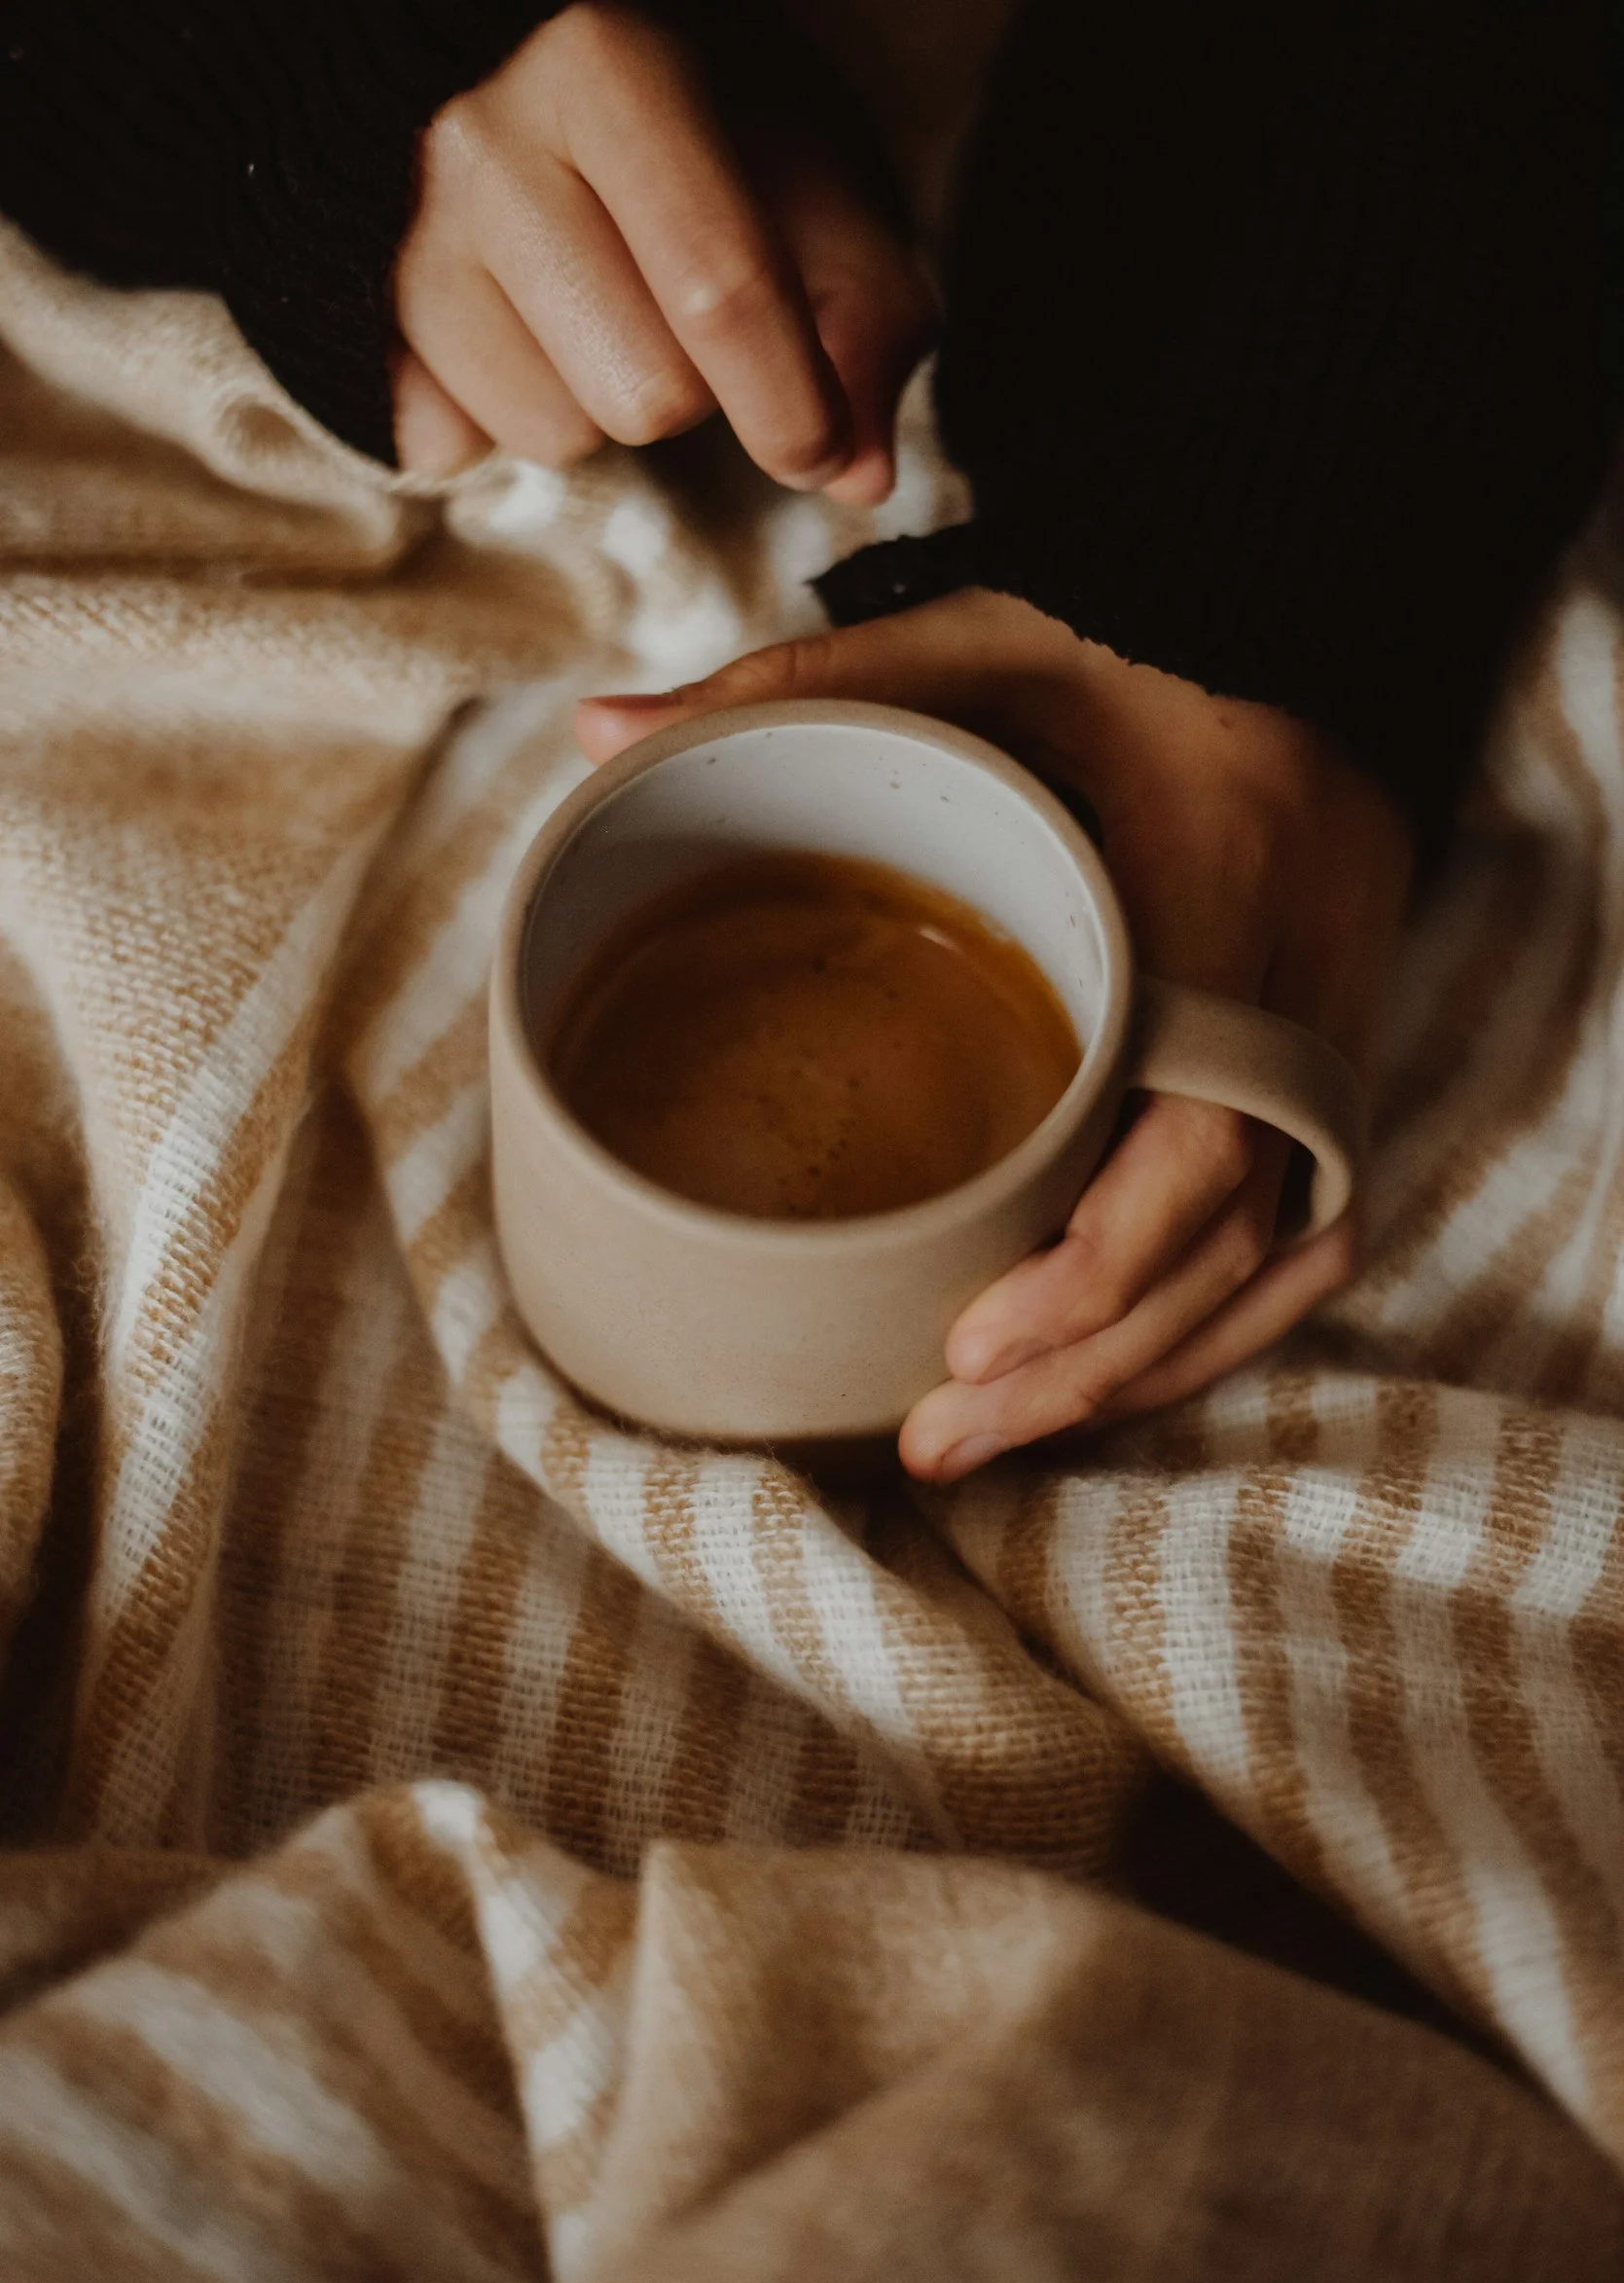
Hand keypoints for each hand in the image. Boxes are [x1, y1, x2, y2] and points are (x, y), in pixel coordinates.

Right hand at [393, 2, 934, 497]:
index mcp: (610, 67)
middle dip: (698, 391)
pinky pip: (458, 445)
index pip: (718, 293)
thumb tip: (860, 475)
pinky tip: (533, 338)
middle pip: (644, 393)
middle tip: (690, 322)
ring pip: (553, 433)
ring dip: (606, 406)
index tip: (821, 452)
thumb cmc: (704, 123)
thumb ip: (869, 315)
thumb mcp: (817, 178)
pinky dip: (512, 418)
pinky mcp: (364, 312)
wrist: (528, 71)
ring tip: (607, 316)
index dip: (790, 406)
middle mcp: (484, 137)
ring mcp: (407, 228)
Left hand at [576, 590, 1413, 1480]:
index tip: (965, 1344)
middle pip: (1224, 1242)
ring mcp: (1340, 1040)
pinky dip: (1216, 1325)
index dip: (1093, 1269)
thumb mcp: (977, 641)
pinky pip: (1309, 1238)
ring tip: (991, 1437)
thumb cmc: (1131, 636)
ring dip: (1143, 1371)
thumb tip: (597, 729)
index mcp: (1224, 892)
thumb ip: (799, 687)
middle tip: (939, 1435)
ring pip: (1274, 1264)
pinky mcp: (1343, 1068)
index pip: (1193, 1138)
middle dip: (1086, 1364)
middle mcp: (1306, 990)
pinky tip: (1109, 1380)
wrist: (1316, 616)